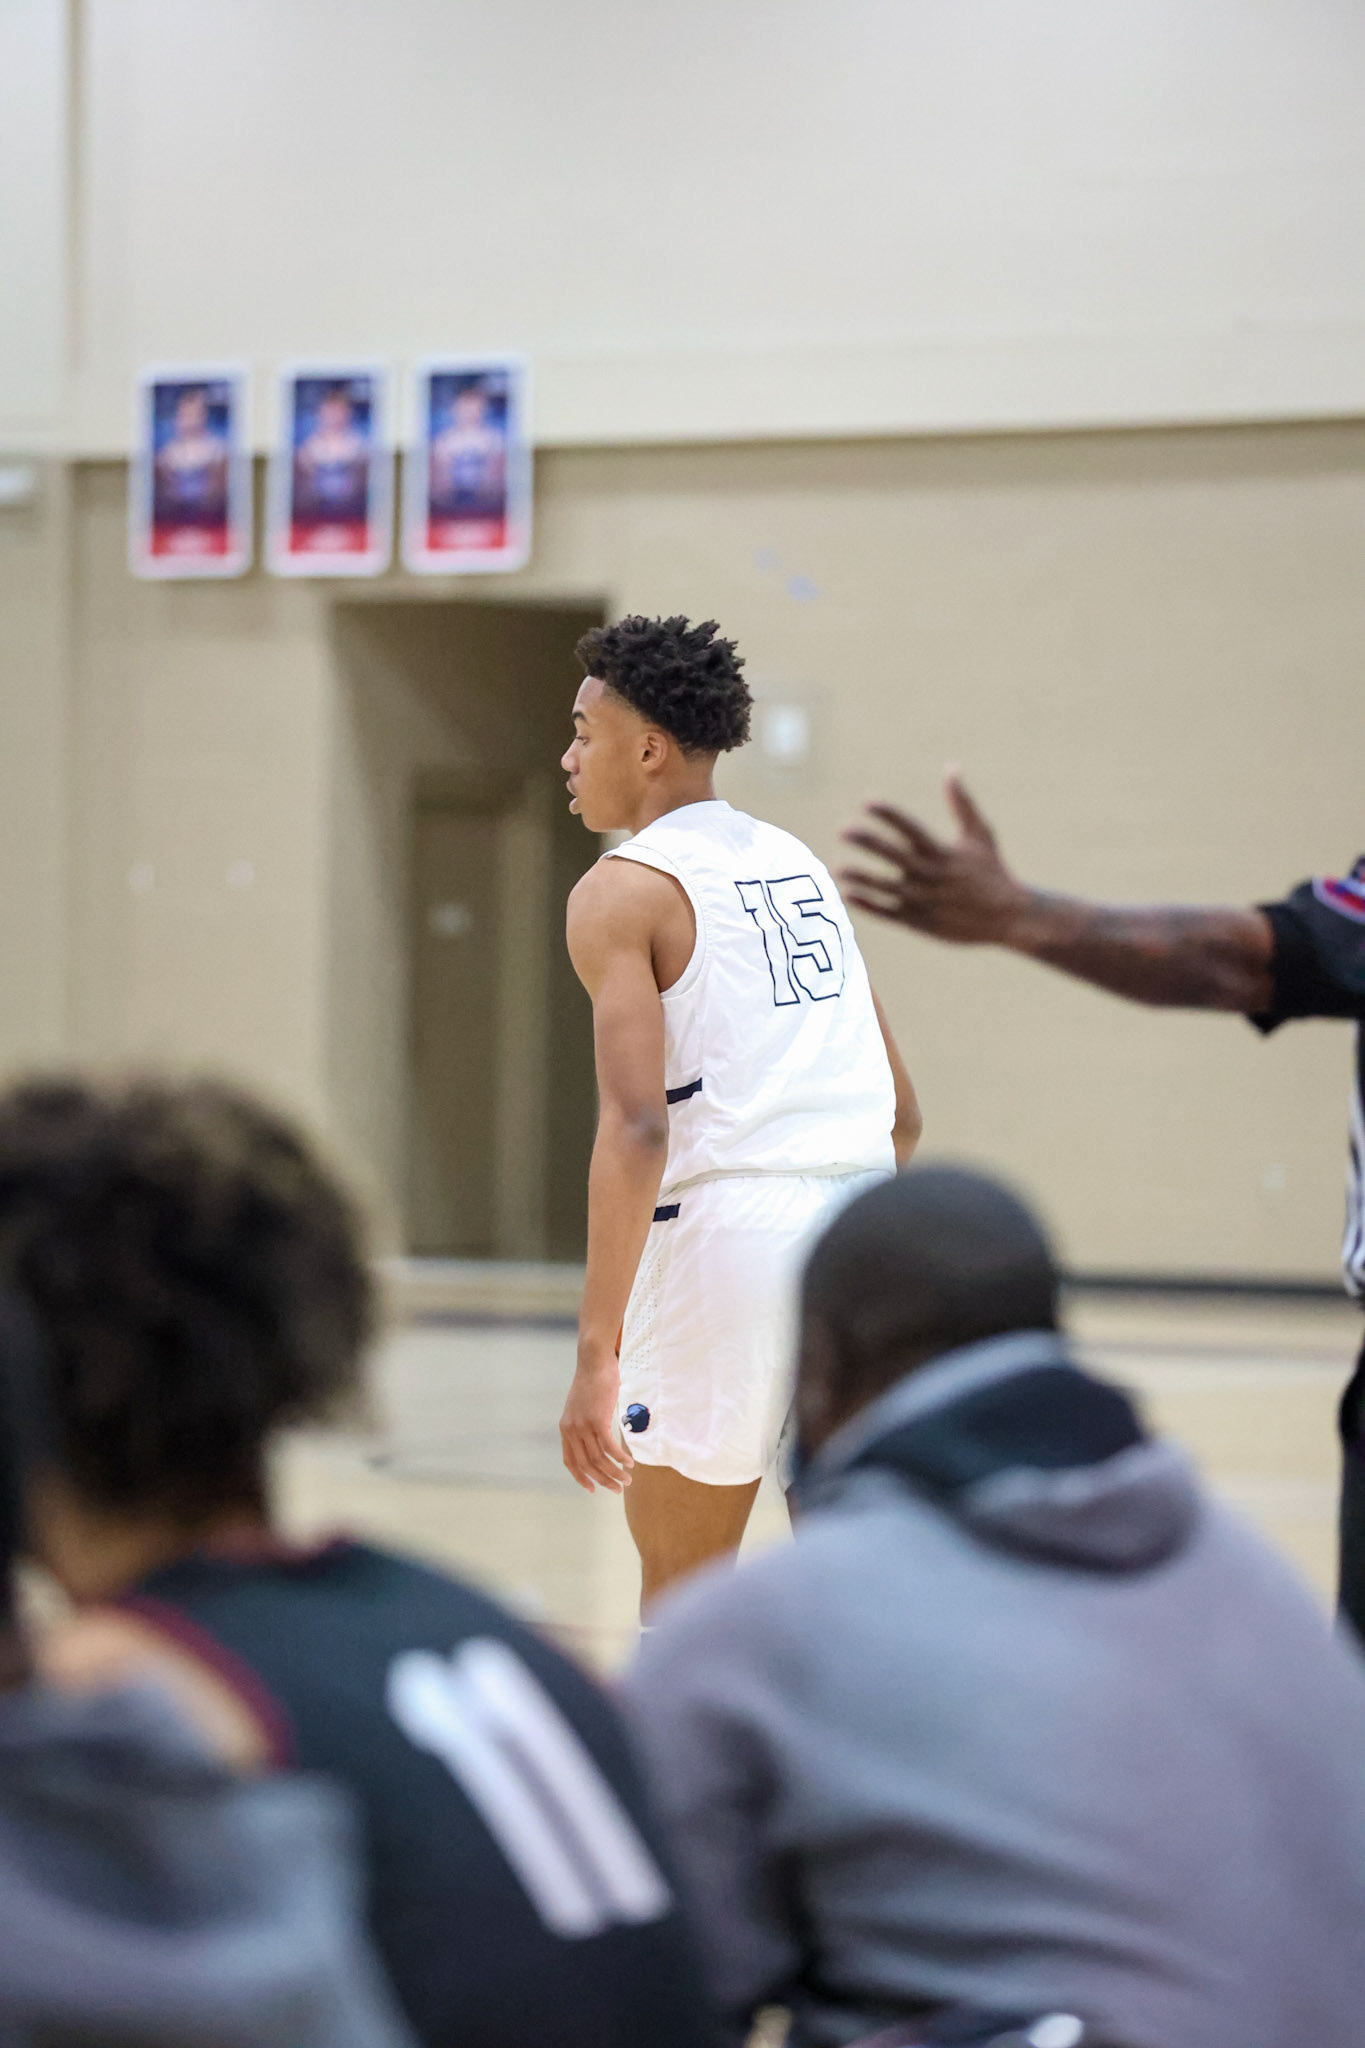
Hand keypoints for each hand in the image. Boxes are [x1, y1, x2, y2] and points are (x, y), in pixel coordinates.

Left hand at [560, 1347, 633, 1493]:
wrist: (594, 1361)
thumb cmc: (593, 1381)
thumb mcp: (583, 1406)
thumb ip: (586, 1423)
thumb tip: (599, 1437)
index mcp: (566, 1428)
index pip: (570, 1462)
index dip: (581, 1478)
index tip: (593, 1489)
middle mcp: (571, 1430)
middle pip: (587, 1465)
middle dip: (603, 1480)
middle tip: (618, 1488)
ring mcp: (583, 1425)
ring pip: (599, 1458)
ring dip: (614, 1472)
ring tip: (627, 1479)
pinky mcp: (597, 1419)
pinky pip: (609, 1446)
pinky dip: (620, 1457)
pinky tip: (629, 1463)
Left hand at [839, 769, 1028, 943]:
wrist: (1008, 917)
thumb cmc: (992, 871)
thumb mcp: (980, 834)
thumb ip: (962, 803)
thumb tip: (951, 767)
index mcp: (944, 853)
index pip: (912, 829)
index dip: (890, 816)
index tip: (867, 802)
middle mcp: (933, 875)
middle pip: (896, 856)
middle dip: (870, 843)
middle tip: (843, 830)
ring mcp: (926, 901)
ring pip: (888, 888)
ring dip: (863, 878)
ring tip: (838, 868)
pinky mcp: (921, 923)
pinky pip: (890, 913)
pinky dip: (869, 905)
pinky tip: (847, 894)